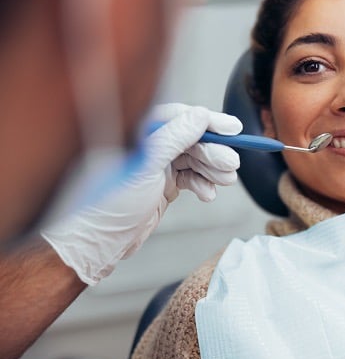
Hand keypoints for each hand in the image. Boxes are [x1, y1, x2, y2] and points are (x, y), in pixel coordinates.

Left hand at [41, 103, 241, 284]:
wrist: (99, 242)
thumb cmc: (108, 203)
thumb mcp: (145, 166)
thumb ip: (174, 138)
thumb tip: (199, 116)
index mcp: (138, 132)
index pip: (180, 117)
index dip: (208, 122)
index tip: (231, 128)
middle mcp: (148, 146)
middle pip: (191, 140)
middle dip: (214, 152)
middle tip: (232, 163)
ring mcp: (156, 166)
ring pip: (193, 160)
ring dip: (212, 170)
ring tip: (226, 180)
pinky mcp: (162, 185)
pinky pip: (189, 178)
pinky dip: (202, 185)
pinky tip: (208, 194)